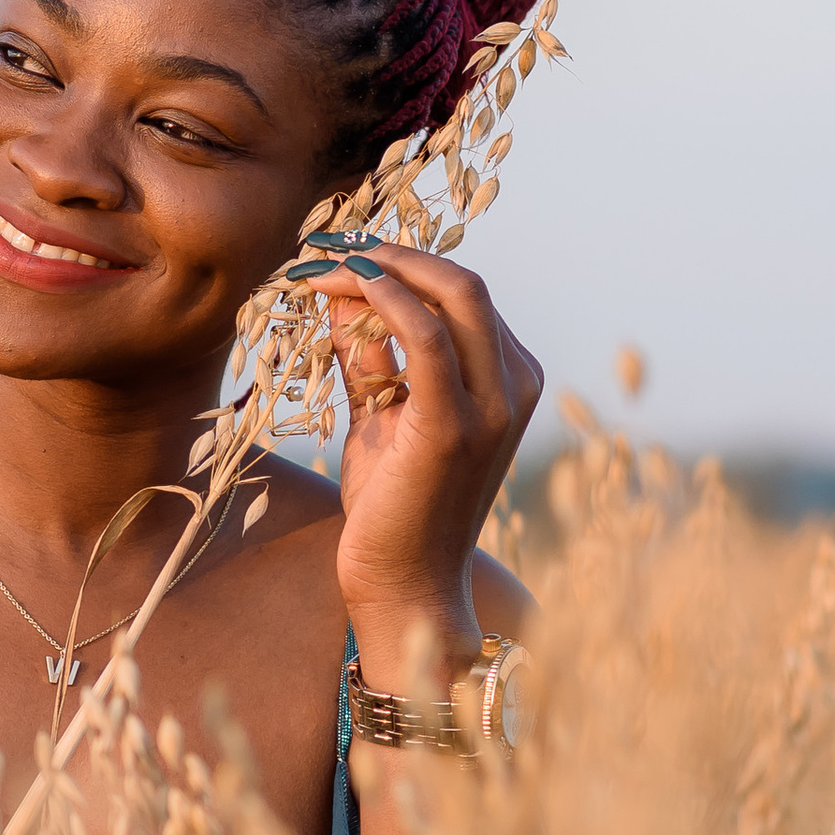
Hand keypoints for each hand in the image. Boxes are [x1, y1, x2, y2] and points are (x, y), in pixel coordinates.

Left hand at [302, 245, 541, 690]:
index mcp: (510, 377)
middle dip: (392, 253)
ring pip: (453, 294)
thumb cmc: (393, 506)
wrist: (404, 585)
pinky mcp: (456, 425)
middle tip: (325, 248)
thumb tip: (340, 294)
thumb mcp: (379, 415)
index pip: (460, 294)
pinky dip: (383, 301)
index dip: (400, 264)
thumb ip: (369, 356)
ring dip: (380, 268)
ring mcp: (494, 405)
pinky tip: (339, 291)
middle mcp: (516, 384)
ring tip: (319, 265)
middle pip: (464, 282)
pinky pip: (426, 336)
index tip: (336, 254)